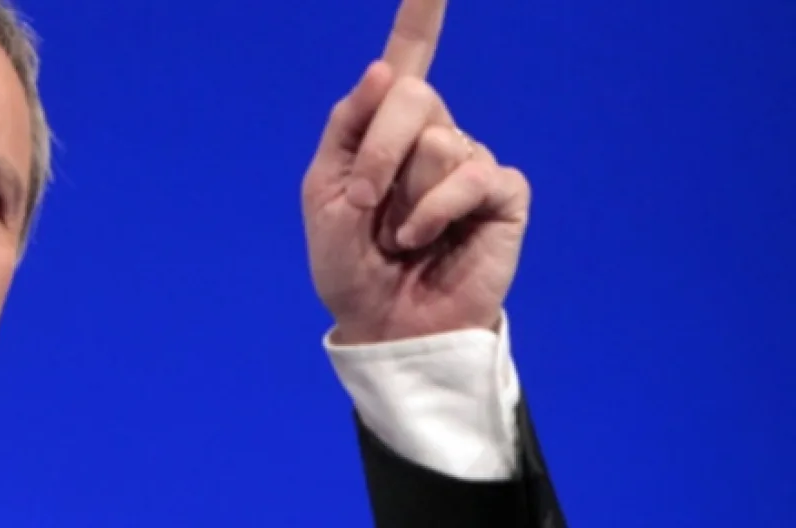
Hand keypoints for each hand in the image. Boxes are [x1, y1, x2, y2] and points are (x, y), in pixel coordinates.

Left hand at [301, 0, 530, 343]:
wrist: (382, 324)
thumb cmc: (349, 264)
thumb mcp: (325, 193)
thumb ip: (347, 130)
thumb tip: (382, 69)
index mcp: (384, 130)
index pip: (406, 60)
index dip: (421, 15)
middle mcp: (432, 135)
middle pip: (413, 95)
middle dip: (379, 150)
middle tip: (367, 203)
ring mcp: (469, 163)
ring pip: (440, 141)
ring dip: (405, 196)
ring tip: (401, 236)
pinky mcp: (501, 196)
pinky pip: (473, 176)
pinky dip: (437, 212)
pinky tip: (425, 240)